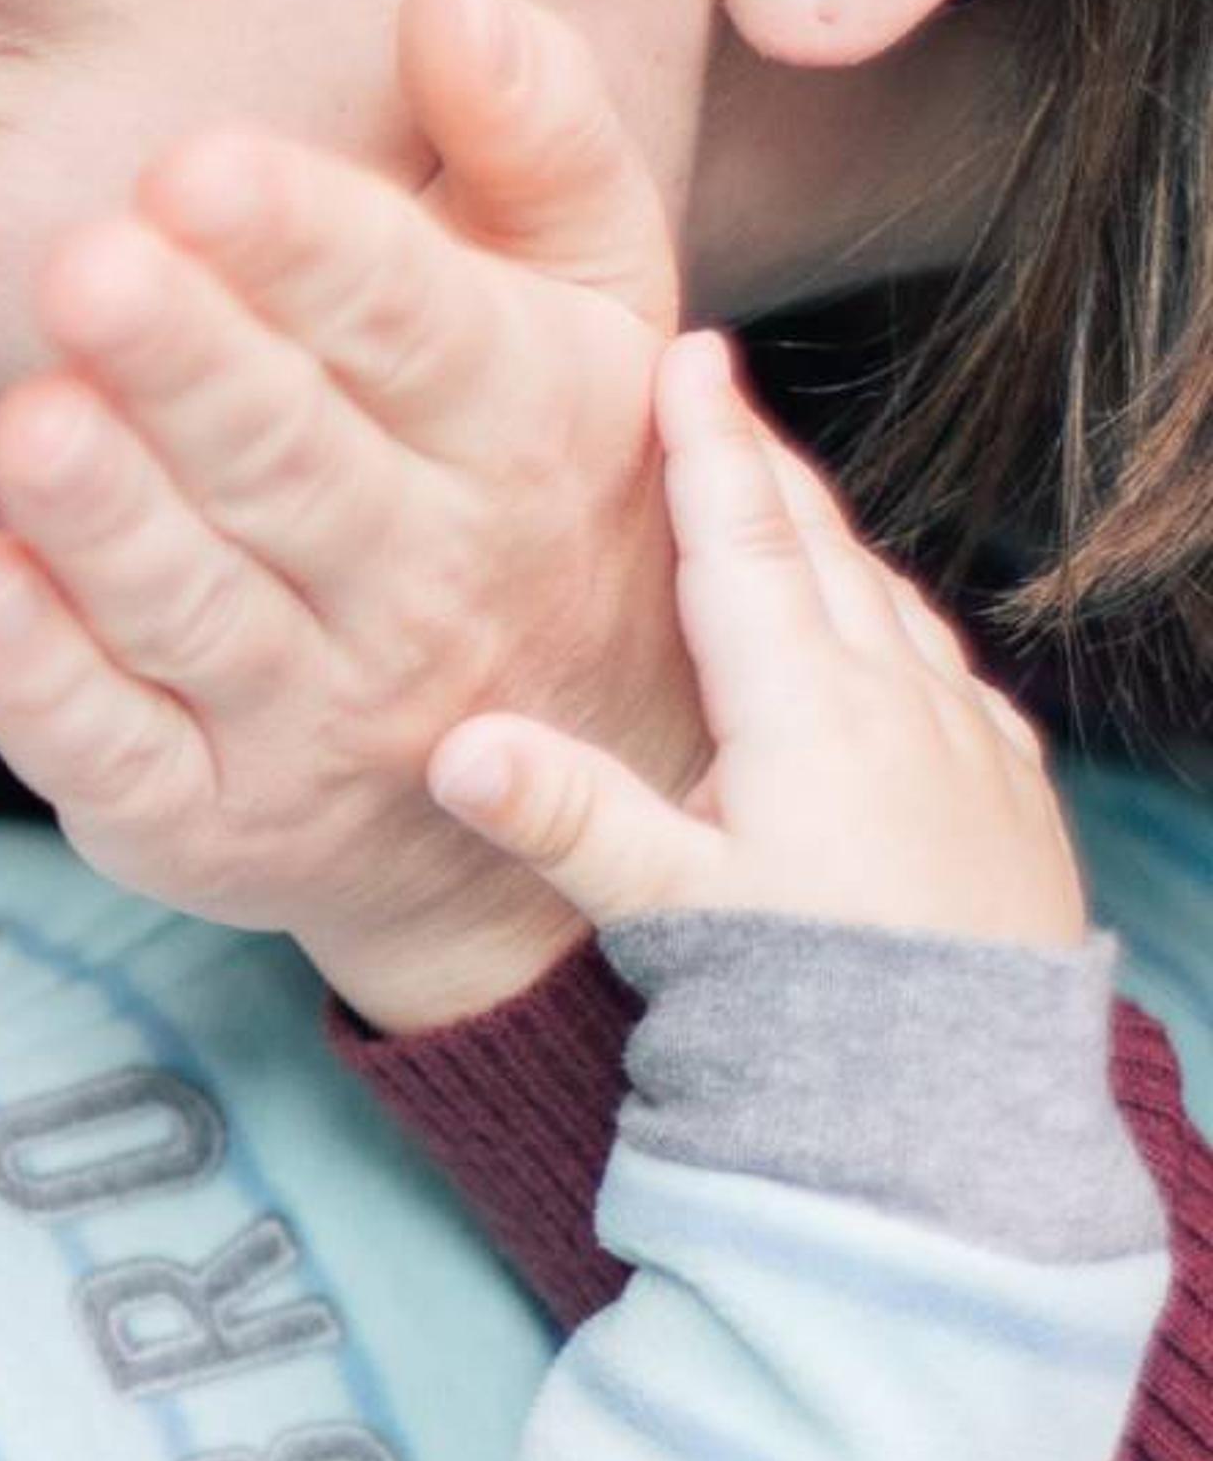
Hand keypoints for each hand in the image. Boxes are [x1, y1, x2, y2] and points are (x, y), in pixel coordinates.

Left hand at [0, 0, 707, 1029]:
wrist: (569, 774)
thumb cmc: (534, 483)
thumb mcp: (588, 303)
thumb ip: (535, 139)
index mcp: (518, 429)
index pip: (411, 326)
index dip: (307, 251)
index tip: (199, 168)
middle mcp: (425, 583)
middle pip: (293, 468)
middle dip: (191, 373)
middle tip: (87, 272)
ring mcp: (313, 719)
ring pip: (198, 612)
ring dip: (110, 523)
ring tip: (33, 425)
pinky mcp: (203, 821)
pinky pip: (117, 752)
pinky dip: (45, 682)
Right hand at [429, 332, 1083, 947]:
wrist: (960, 1103)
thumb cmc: (805, 1004)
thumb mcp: (665, 909)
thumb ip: (561, 817)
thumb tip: (455, 743)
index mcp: (805, 708)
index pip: (742, 542)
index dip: (706, 445)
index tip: (687, 357)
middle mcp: (896, 699)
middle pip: (818, 549)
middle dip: (759, 465)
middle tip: (715, 392)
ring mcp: (963, 740)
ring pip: (885, 599)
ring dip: (825, 537)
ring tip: (779, 499)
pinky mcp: (1006, 787)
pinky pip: (940, 667)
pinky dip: (890, 621)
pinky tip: (876, 634)